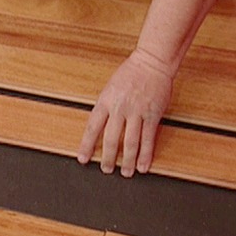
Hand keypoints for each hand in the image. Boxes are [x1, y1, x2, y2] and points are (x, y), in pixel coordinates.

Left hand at [77, 49, 173, 176]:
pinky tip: (144, 165)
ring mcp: (137, 112)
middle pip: (111, 139)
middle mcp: (120, 108)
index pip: (93, 127)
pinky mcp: (153, 114)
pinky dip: (146, 154)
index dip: (87, 145)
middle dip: (108, 158)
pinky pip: (148, 139)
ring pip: (131, 142)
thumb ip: (106, 106)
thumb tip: (99, 127)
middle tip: (106, 170)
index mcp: (106, 101)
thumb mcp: (110, 88)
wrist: (152, 62)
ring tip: (126, 173)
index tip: (83, 159)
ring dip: (128, 161)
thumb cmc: (131, 72)